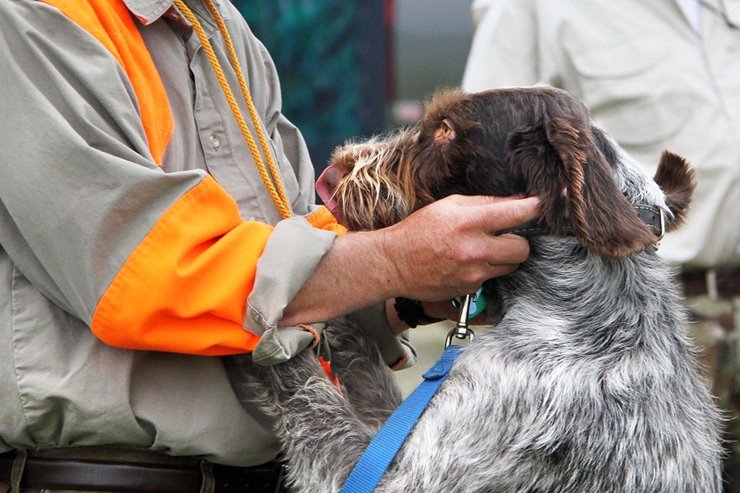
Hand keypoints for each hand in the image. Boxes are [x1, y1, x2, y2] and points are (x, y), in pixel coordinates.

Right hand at [379, 195, 538, 301]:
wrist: (394, 264)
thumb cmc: (419, 230)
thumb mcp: (448, 206)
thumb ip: (483, 203)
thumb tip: (515, 201)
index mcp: (469, 223)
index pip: (516, 214)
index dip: (533, 208)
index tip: (539, 205)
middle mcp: (474, 250)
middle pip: (523, 249)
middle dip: (519, 241)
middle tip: (506, 236)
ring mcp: (473, 274)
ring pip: (510, 266)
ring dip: (504, 257)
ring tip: (485, 250)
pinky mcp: (469, 290)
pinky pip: (491, 279)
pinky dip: (486, 271)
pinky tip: (468, 264)